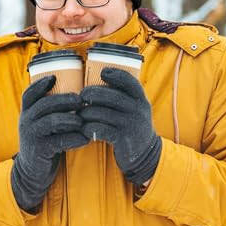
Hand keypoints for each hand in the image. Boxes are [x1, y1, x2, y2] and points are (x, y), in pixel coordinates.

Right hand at [12, 75, 88, 212]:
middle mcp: (26, 121)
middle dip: (64, 100)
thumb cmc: (45, 142)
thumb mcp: (44, 124)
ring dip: (70, 119)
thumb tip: (80, 95)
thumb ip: (53, 112)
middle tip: (82, 100)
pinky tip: (86, 138)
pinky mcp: (40, 150)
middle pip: (44, 104)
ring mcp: (31, 136)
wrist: (33, 171)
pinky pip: (58, 141)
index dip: (40, 84)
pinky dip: (74, 139)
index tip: (54, 77)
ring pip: (51, 121)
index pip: (29, 94)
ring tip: (83, 120)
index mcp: (27, 112)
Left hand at [79, 67, 161, 185]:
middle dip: (93, 93)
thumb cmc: (133, 125)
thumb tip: (101, 77)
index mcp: (141, 99)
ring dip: (87, 112)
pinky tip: (84, 129)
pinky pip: (100, 130)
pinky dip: (89, 128)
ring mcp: (131, 125)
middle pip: (112, 96)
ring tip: (80, 114)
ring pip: (102, 113)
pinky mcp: (122, 139)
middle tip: (82, 95)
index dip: (116, 74)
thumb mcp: (135, 108)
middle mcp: (138, 110)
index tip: (103, 72)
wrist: (145, 154)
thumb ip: (123, 96)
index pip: (130, 81)